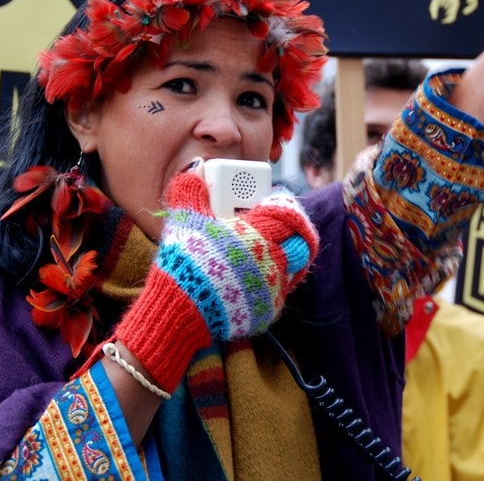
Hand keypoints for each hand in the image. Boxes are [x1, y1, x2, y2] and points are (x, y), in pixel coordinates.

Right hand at [114, 169, 318, 392]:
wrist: (181, 309)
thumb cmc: (187, 260)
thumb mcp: (185, 218)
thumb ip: (191, 190)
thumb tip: (193, 172)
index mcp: (262, 233)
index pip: (290, 213)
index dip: (284, 204)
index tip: (272, 201)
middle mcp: (276, 260)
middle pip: (302, 242)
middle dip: (293, 233)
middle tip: (276, 228)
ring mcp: (274, 288)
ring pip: (294, 269)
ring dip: (284, 259)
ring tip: (265, 253)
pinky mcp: (267, 311)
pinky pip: (278, 294)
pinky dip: (270, 284)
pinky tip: (250, 279)